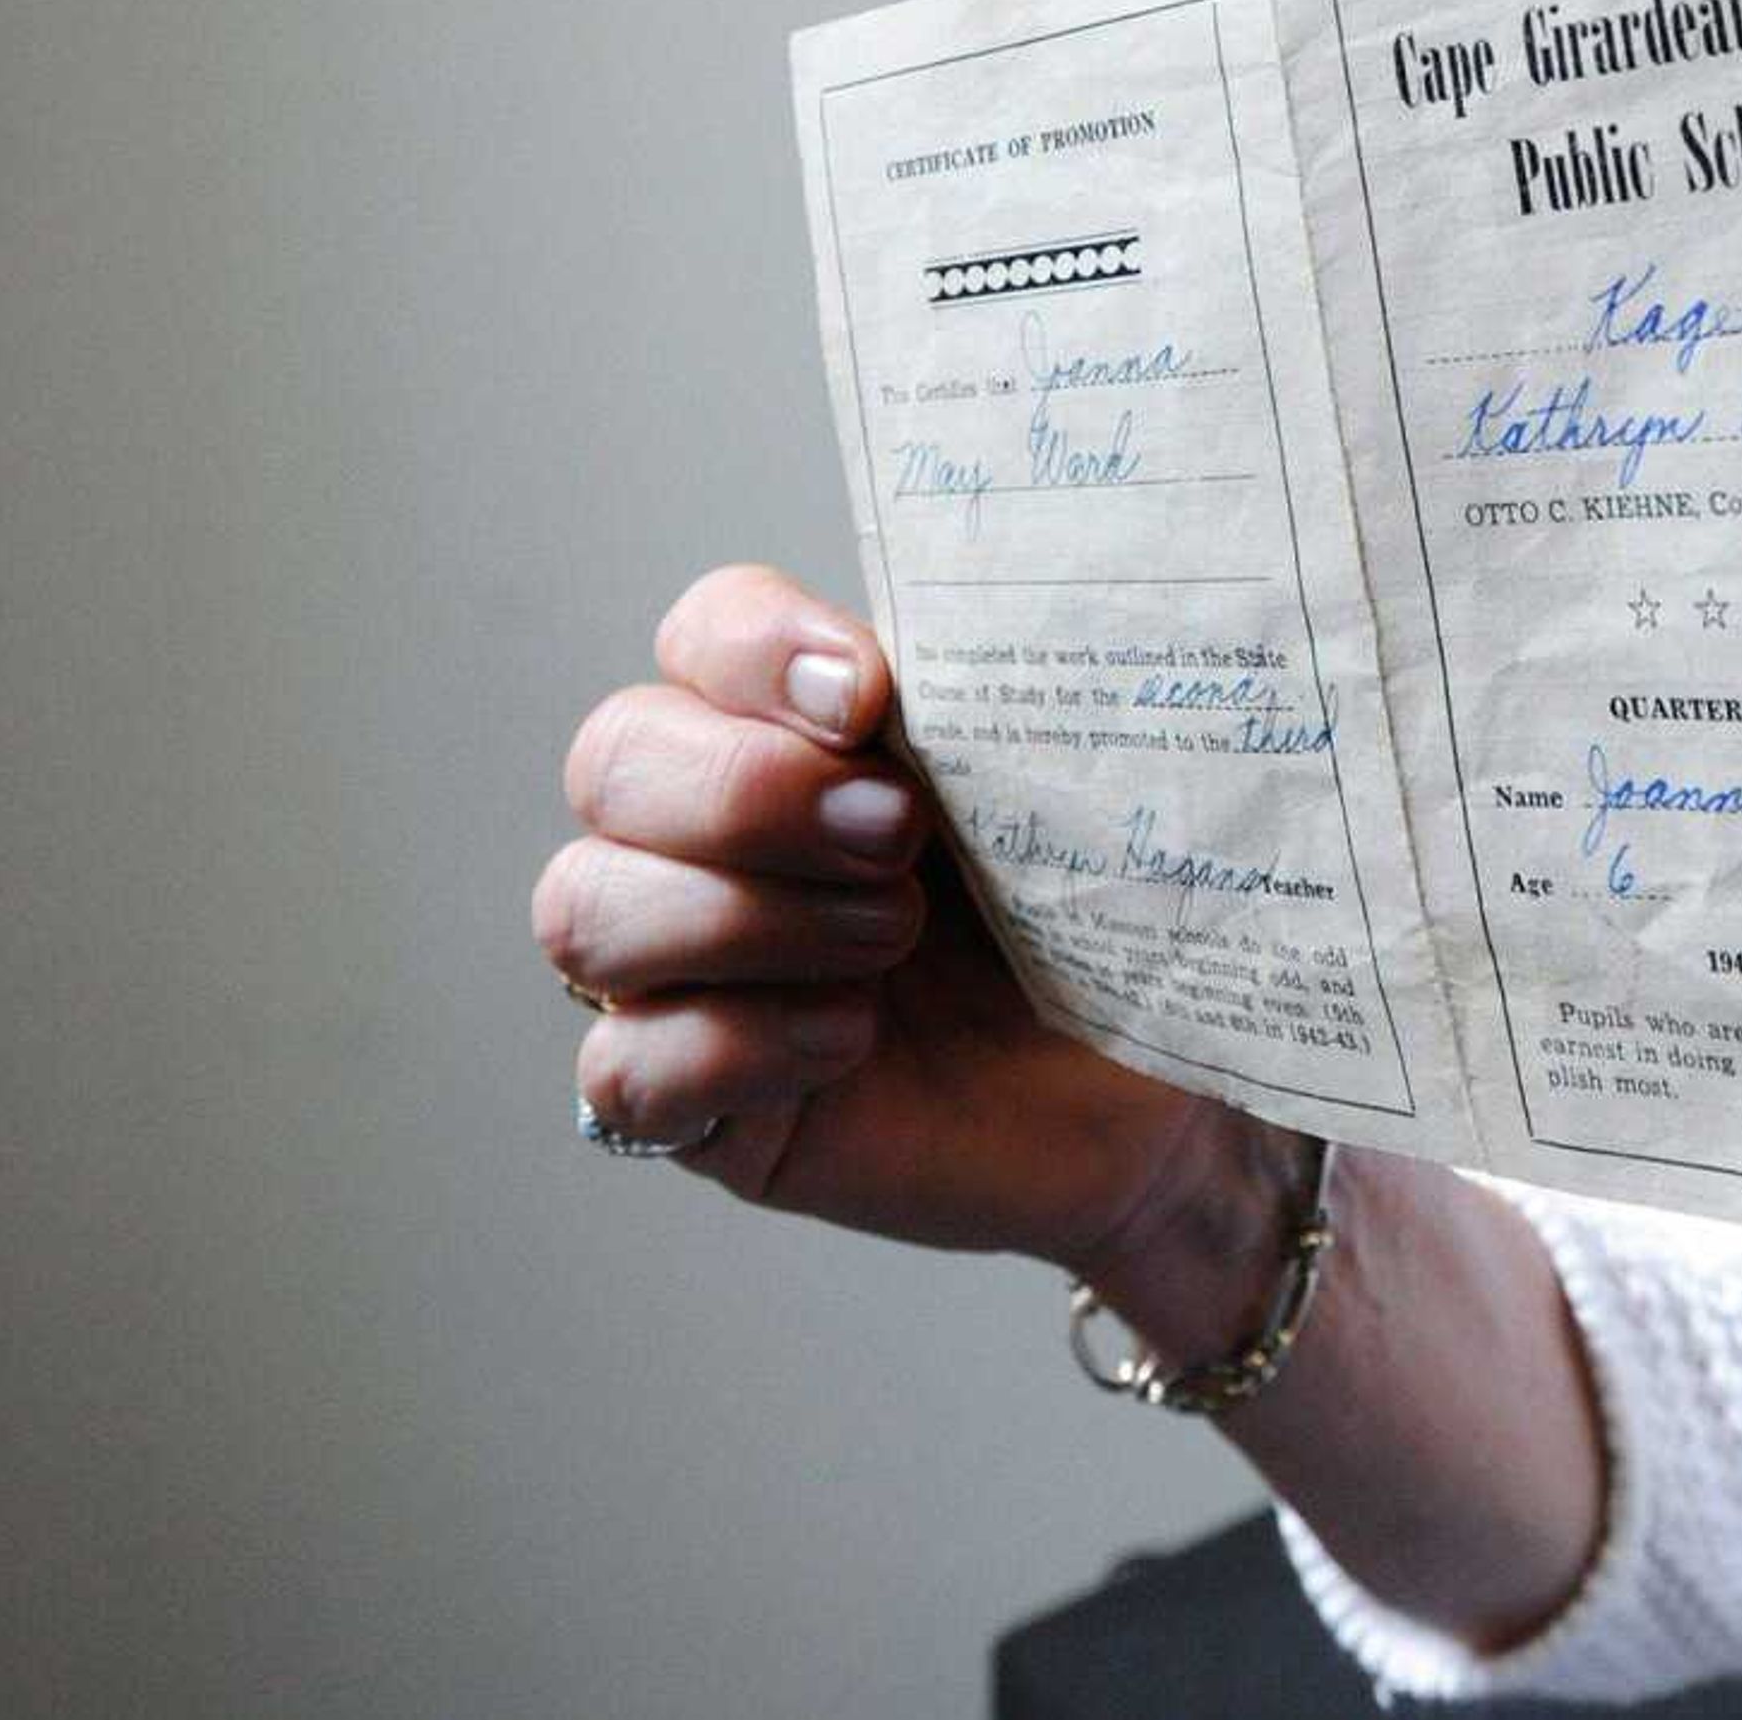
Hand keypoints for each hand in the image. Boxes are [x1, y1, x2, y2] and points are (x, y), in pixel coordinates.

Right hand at [534, 564, 1285, 1276]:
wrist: (1156, 1098)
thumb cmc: (1098, 929)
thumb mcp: (1060, 798)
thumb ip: (983, 713)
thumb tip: (942, 664)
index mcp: (798, 730)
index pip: (705, 634)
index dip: (757, 649)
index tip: (869, 697)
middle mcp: (710, 838)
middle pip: (613, 758)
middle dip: (748, 791)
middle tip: (898, 832)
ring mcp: (682, 974)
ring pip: (584, 909)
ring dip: (742, 916)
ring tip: (894, 936)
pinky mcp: (693, 1106)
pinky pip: (620, 1071)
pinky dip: (732, 1045)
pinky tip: (852, 1040)